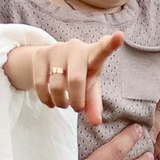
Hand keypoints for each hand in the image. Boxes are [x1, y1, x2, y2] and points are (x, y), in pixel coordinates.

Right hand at [7, 32, 121, 127]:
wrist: (53, 62)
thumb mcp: (89, 88)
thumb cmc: (80, 75)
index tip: (120, 36)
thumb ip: (93, 104)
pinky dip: (46, 99)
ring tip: (64, 104)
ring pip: (56, 85)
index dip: (111, 44)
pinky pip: (40, 84)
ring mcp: (56, 49)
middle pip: (76, 80)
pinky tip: (51, 102)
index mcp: (93, 54)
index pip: (102, 50)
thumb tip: (95, 123)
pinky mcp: (40, 55)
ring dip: (60, 102)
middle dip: (76, 100)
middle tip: (77, 108)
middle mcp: (75, 48)